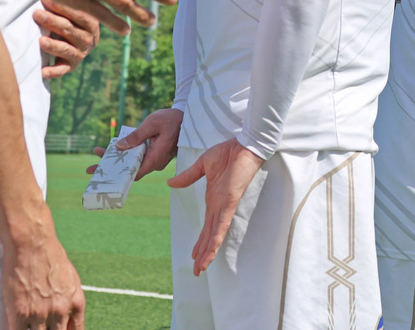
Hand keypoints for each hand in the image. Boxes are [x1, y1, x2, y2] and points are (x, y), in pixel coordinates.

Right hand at [2, 217, 84, 329]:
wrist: (33, 243)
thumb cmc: (51, 256)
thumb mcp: (71, 280)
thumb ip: (70, 300)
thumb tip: (67, 315)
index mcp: (76, 303)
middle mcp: (61, 312)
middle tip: (44, 326)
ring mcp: (40, 314)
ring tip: (31, 324)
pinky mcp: (20, 313)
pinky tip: (17, 325)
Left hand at [36, 0, 99, 78]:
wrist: (75, 39)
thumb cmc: (67, 16)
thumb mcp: (72, 8)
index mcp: (92, 23)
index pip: (79, 14)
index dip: (62, 7)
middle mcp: (89, 39)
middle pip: (71, 30)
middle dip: (53, 22)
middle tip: (36, 15)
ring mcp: (80, 53)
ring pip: (66, 49)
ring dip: (53, 45)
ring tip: (40, 41)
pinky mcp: (70, 66)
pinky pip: (62, 70)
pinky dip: (52, 71)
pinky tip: (42, 71)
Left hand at [86, 108, 182, 179]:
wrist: (186, 117)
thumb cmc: (171, 119)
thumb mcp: (152, 123)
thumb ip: (136, 135)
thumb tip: (119, 146)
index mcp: (156, 157)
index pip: (135, 173)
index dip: (117, 175)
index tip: (101, 174)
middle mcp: (155, 162)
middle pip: (130, 170)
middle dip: (111, 168)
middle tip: (90, 169)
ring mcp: (155, 159)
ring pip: (133, 164)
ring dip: (116, 159)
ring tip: (98, 155)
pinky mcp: (153, 154)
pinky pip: (138, 157)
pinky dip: (125, 154)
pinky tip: (112, 148)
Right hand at [166, 138, 266, 274]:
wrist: (244, 144)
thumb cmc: (228, 152)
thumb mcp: (203, 165)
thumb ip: (188, 176)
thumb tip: (170, 183)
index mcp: (213, 199)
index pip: (206, 225)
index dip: (201, 240)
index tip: (194, 254)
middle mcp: (219, 206)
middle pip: (210, 235)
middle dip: (203, 253)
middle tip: (197, 270)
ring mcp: (225, 206)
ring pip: (215, 235)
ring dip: (208, 252)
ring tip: (201, 269)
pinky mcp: (230, 202)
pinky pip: (223, 224)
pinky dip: (217, 238)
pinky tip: (212, 251)